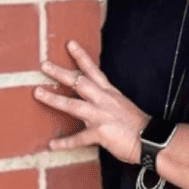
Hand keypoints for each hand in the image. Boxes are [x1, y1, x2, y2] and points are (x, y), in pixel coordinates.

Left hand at [34, 41, 148, 163]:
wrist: (151, 139)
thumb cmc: (137, 125)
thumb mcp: (122, 106)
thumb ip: (106, 102)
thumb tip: (93, 102)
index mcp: (110, 93)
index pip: (93, 70)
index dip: (81, 56)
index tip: (69, 44)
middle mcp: (104, 100)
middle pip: (79, 82)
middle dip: (60, 72)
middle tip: (44, 64)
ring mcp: (101, 116)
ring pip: (73, 104)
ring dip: (54, 98)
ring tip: (38, 93)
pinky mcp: (100, 133)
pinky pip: (79, 138)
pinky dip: (65, 142)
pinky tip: (52, 145)